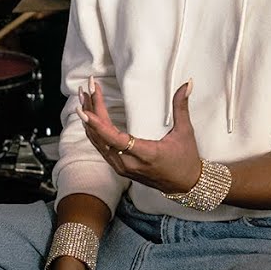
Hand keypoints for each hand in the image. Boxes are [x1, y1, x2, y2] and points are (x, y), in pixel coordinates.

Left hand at [78, 78, 202, 193]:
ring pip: (98, 142)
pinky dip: (93, 131)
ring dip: (89, 120)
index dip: (98, 125)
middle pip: (101, 137)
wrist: (184, 185)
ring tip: (84, 98)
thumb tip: (186, 85)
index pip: (115, 139)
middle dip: (91, 111)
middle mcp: (129, 163)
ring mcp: (122, 167)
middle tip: (87, 89)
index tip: (85, 110)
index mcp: (145, 154)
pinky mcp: (119, 167)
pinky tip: (89, 118)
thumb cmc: (185, 160)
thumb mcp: (185, 132)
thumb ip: (182, 106)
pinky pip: (101, 148)